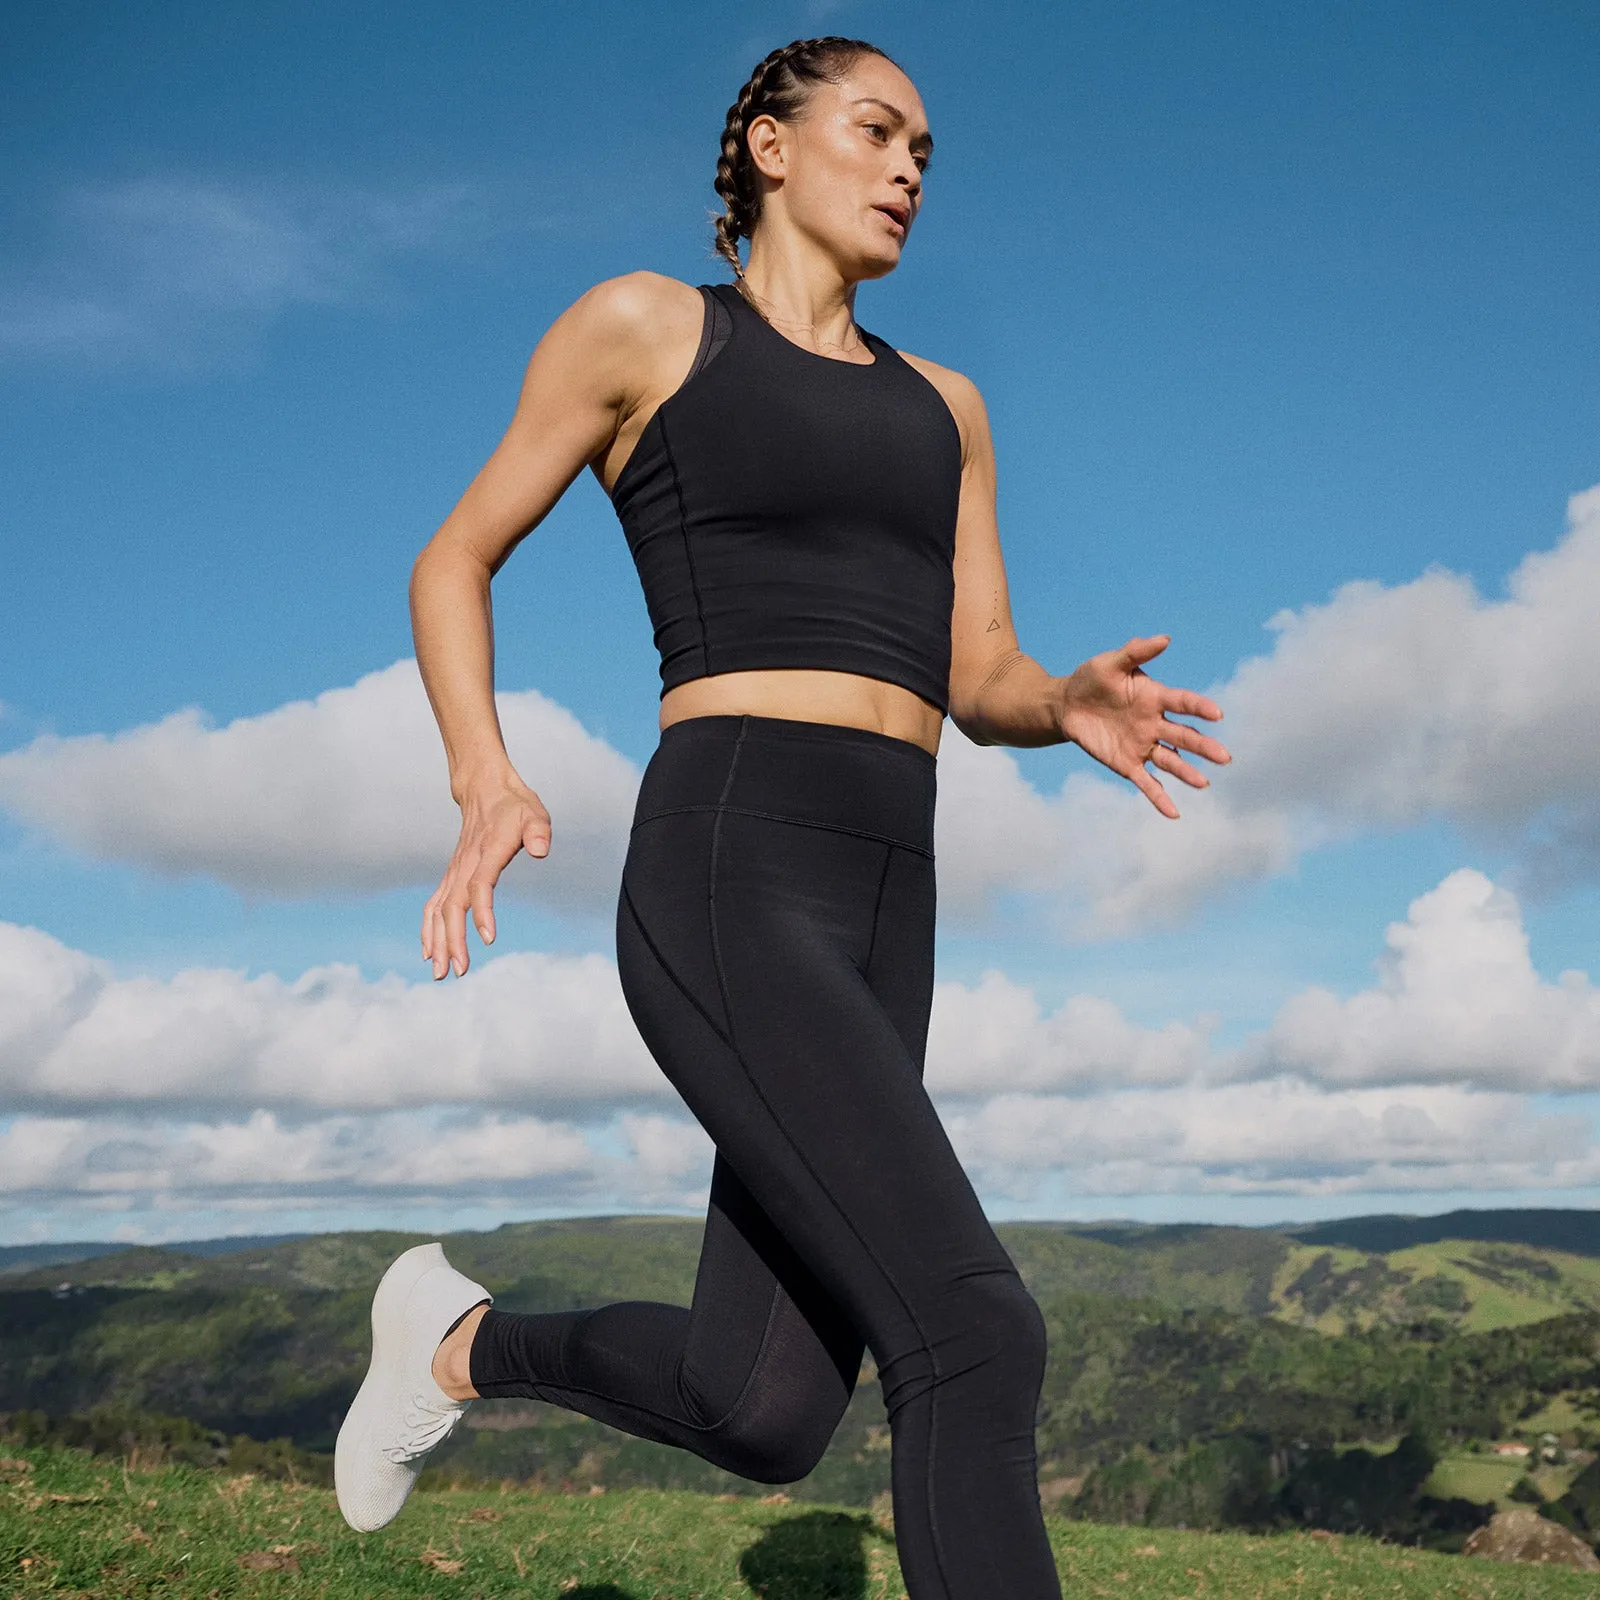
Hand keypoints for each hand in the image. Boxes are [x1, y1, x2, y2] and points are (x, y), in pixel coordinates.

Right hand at [422, 771, 551, 977]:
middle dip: (453, 940)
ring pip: (439, 910)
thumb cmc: (514, 805)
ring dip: (437, 941)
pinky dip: (428, 929)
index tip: (488, 938)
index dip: (482, 911)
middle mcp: (465, 864)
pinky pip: (434, 905)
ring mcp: (454, 870)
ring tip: (440, 972)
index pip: (480, 885)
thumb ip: (538, 831)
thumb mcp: (535, 812)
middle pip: (453, 906)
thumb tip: (541, 850)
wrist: (484, 789)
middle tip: (459, 971)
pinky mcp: (451, 875)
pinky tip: (430, 952)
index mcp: (487, 851)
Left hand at [1057, 635, 1229, 817]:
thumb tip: (1165, 639)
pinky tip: (1174, 813)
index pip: (1183, 702)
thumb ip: (1136, 651)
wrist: (1066, 705)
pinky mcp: (1127, 764)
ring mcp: (1143, 745)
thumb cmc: (1091, 679)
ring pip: (1170, 761)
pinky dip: (1159, 798)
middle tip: (1224, 757)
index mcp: (1155, 697)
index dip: (1199, 708)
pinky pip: (1146, 783)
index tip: (1217, 713)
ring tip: (1204, 782)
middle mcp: (1155, 723)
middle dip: (1203, 746)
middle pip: (1183, 736)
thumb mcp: (1110, 663)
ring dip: (1187, 772)